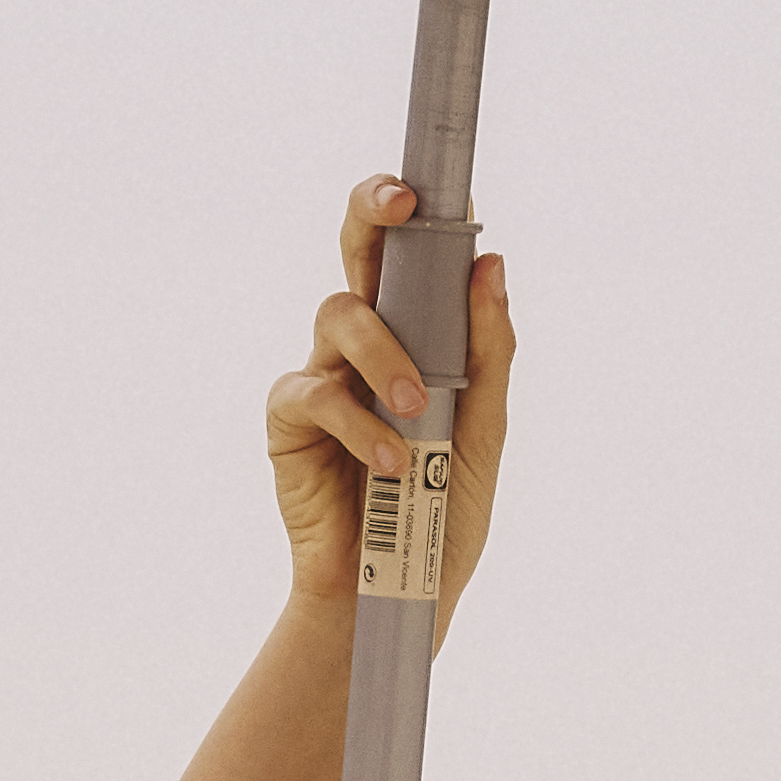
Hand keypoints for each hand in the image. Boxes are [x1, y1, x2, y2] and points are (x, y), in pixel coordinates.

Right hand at [267, 177, 515, 628]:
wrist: (401, 596)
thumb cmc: (444, 513)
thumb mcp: (484, 432)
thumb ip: (489, 352)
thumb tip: (491, 264)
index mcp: (416, 335)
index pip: (411, 256)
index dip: (413, 210)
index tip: (435, 185)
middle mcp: (363, 343)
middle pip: (357, 250)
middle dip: (370, 211)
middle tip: (398, 203)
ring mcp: (322, 374)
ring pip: (340, 314)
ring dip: (384, 353)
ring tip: (416, 409)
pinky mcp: (290, 420)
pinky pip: (315, 392)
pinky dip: (357, 422)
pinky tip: (388, 460)